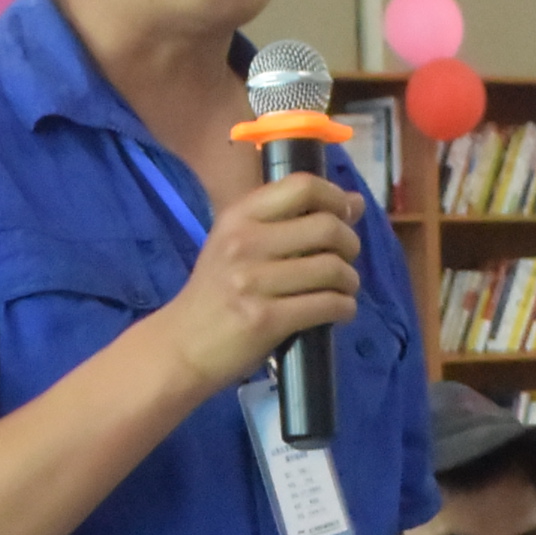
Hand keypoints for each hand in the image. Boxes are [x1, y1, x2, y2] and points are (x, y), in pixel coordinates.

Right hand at [154, 170, 360, 395]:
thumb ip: (288, 222)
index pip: (302, 187)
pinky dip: (344, 308)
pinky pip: (327, 305)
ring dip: (350, 281)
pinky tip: (339, 310)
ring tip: (343, 290)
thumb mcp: (236, 245)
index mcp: (239, 217)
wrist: (181, 347)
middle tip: (345, 260)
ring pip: (332, 269)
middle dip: (350, 244)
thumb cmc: (215, 294)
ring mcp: (254, 282)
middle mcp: (245, 242)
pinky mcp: (266, 319)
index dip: (335, 198)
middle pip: (327, 227)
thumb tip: (354, 202)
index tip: (345, 215)